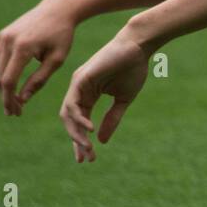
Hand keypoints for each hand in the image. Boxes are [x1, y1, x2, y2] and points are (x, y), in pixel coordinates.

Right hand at [0, 0, 78, 115]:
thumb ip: (39, 81)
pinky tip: (11, 85)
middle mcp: (8, 41)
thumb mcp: (56, 60)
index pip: (9, 81)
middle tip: (15, 111)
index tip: (16, 112)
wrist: (57, 9)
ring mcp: (2, 37)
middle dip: (5, 97)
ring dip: (1, 87)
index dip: (9, 99)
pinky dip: (1, 75)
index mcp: (23, 48)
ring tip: (14, 101)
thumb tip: (22, 99)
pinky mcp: (2, 35)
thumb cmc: (62, 36)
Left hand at [59, 30, 149, 162]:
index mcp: (88, 95)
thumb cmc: (133, 69)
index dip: (81, 141)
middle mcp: (79, 90)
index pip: (79, 122)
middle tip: (87, 157)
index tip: (87, 159)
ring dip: (76, 133)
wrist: (138, 47)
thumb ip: (112, 119)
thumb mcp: (122, 100)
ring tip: (87, 147)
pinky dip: (78, 117)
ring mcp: (78, 84)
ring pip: (68, 114)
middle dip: (77, 141)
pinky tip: (90, 128)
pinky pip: (73, 103)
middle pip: (70, 121)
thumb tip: (102, 140)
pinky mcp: (80, 78)